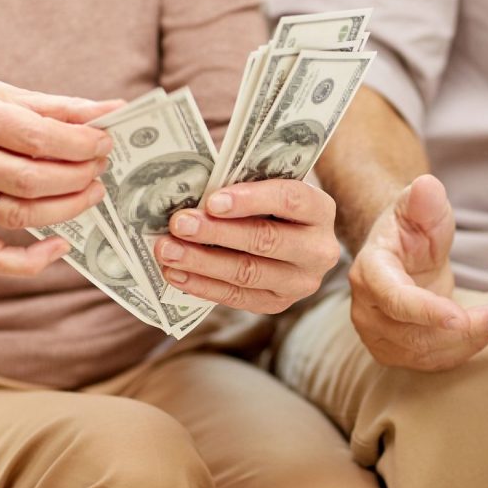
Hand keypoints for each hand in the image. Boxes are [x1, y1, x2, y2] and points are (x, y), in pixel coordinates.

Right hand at [0, 76, 120, 275]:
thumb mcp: (7, 94)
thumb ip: (60, 107)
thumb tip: (114, 112)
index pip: (34, 137)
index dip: (78, 145)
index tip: (105, 144)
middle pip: (28, 180)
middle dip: (76, 177)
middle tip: (99, 168)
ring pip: (18, 215)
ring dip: (66, 210)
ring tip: (92, 193)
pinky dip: (30, 260)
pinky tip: (61, 245)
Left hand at [155, 178, 339, 313]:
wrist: (290, 241)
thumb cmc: (269, 203)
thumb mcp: (266, 184)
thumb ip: (242, 182)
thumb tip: (192, 187)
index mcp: (320, 210)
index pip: (291, 200)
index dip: (251, 200)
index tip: (212, 201)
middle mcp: (319, 250)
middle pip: (266, 240)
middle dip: (217, 232)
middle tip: (179, 224)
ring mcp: (301, 282)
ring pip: (249, 273)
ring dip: (202, 262)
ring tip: (167, 250)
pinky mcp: (278, 304)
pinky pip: (238, 297)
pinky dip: (203, 285)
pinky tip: (176, 274)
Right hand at [348, 174, 487, 370]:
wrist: (399, 252)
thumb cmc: (410, 228)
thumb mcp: (421, 207)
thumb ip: (425, 200)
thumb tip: (427, 186)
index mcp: (370, 270)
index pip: (394, 298)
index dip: (425, 310)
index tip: (459, 316)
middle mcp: (365, 307)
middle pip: (412, 333)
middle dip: (461, 330)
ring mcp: (375, 333)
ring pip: (422, 353)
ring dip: (465, 343)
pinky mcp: (391, 350)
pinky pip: (427, 363)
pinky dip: (458, 352)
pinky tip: (481, 333)